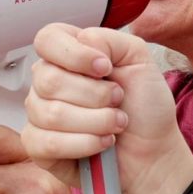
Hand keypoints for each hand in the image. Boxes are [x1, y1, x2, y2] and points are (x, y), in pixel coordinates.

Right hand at [21, 23, 192, 193]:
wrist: (153, 154)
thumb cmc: (145, 110)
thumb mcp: (139, 61)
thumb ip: (110, 39)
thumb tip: (82, 41)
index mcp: (69, 56)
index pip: (47, 39)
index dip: (75, 54)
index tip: (105, 68)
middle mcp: (48, 83)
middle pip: (48, 80)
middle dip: (95, 95)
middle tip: (117, 101)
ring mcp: (40, 115)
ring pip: (51, 113)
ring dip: (96, 122)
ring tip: (114, 125)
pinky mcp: (39, 147)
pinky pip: (47, 142)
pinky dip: (84, 144)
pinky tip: (101, 143)